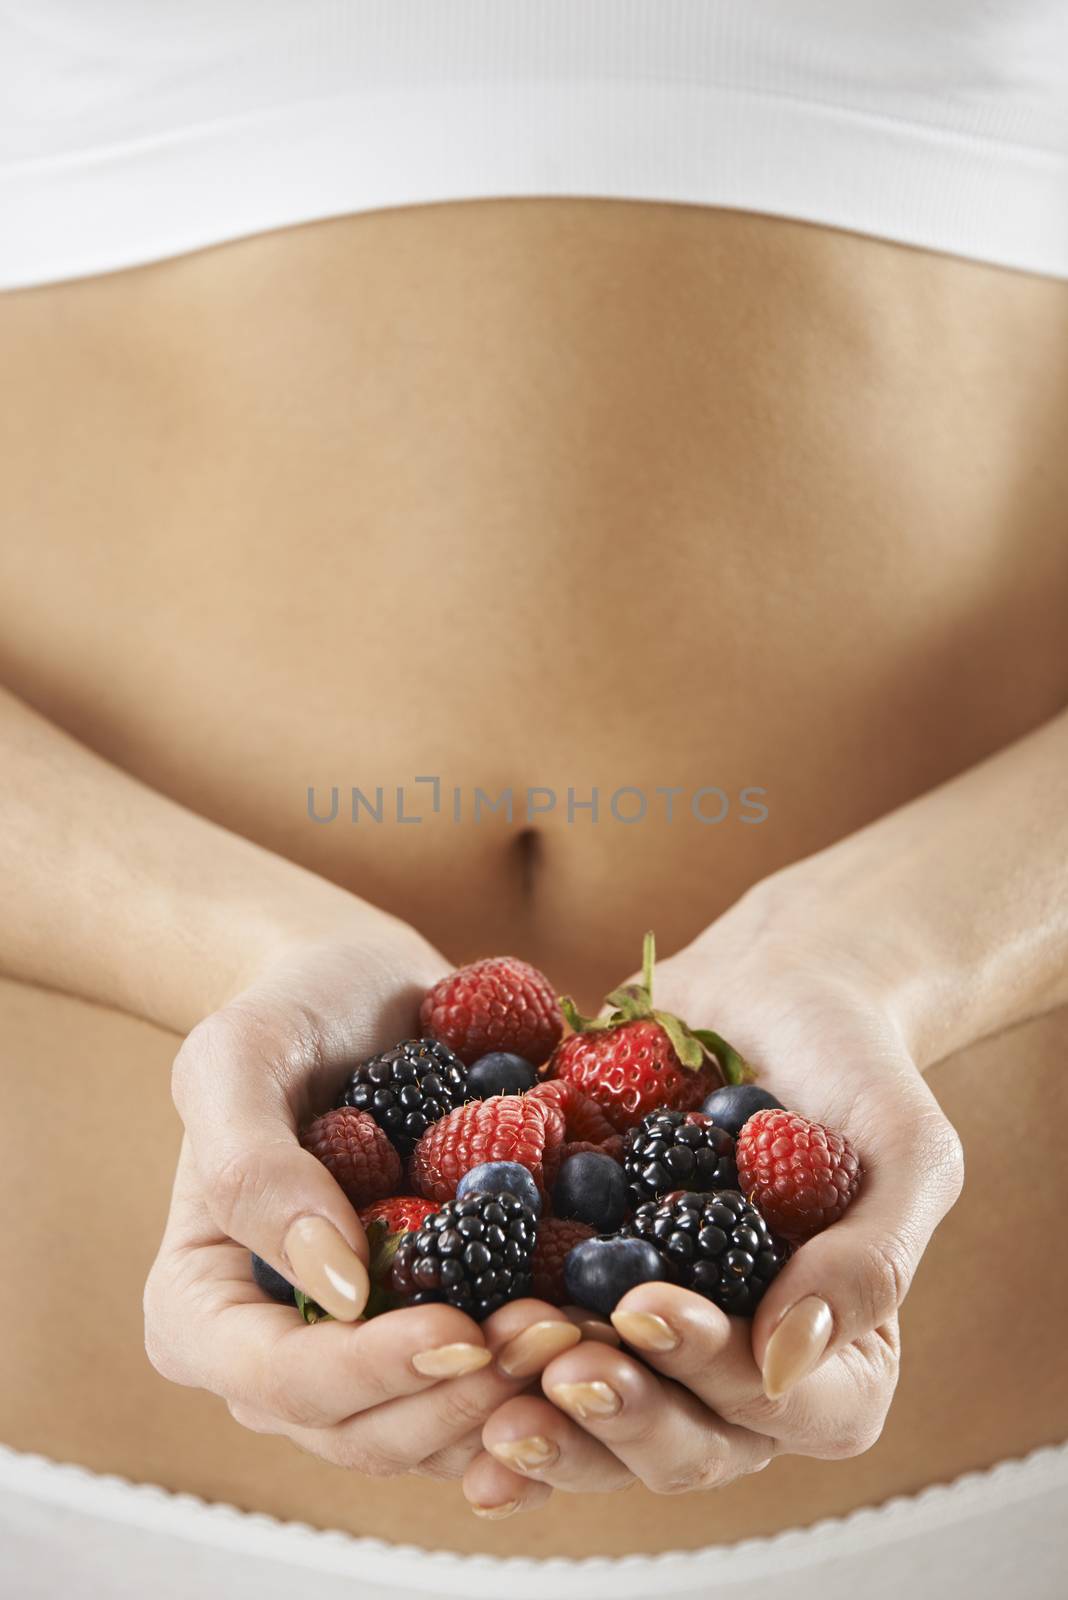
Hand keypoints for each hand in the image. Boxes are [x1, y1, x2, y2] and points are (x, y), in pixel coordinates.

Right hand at [144, 925, 582, 1480]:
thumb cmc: (290, 1012)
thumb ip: (253, 1169)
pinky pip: (489, 1393)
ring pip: (438, 1432)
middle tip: (555, 1332)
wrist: (368, 991)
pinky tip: (607, 1338)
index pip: (282, 1382)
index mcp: (203, 1312)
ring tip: (591, 1333)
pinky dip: (549, 1381)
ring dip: (520, 1401)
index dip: (372, 1373)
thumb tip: (340, 1290)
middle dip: (463, 1396)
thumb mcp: (240, 1057)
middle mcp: (279, 1357)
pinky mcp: (437, 1336)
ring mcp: (364, 1356)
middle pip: (367, 1432)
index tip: (459, 1330)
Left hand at [461, 892, 963, 1513]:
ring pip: (594, 1414)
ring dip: (535, 1399)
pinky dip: (479, 1354)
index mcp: (832, 1361)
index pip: (779, 1404)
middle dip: (611, 1408)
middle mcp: (736, 1370)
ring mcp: (650, 1338)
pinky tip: (429, 1341)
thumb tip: (789, 1358)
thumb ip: (872, 1256)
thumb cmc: (854, 1063)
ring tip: (480, 1355)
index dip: (710, 1371)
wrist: (767, 988)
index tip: (648, 1308)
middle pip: (678, 1440)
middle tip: (550, 1359)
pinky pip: (529, 1344)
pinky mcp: (576, 1288)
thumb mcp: (903, 1146)